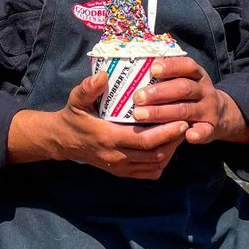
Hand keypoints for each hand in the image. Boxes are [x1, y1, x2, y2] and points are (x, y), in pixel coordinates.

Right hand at [8, 72, 188, 178]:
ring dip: (171, 151)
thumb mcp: (77, 99)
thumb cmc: (73, 116)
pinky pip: (148, 172)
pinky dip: (162, 162)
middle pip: (156, 154)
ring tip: (180, 134)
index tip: (181, 120)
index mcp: (109, 138)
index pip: (145, 140)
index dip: (167, 133)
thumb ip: (89, 87)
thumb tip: (103, 75)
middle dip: (175, 141)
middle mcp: (117, 156)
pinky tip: (167, 147)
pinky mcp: (121, 172)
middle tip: (186, 124)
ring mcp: (120, 167)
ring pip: (155, 164)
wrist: (62, 140)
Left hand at [131, 57, 248, 144]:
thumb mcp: (186, 80)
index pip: (187, 66)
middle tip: (137, 97)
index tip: (152, 69)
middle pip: (183, 88)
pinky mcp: (211, 127)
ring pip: (187, 110)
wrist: (222, 113)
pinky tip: (187, 136)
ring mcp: (209, 109)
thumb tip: (135, 69)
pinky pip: (205, 131)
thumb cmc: (191, 95)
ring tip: (140, 115)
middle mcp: (204, 90)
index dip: (170, 66)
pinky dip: (197, 134)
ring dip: (163, 113)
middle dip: (159, 93)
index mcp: (197, 75)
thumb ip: (167, 76)